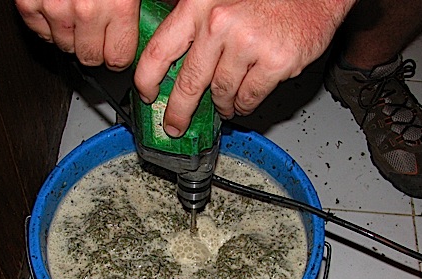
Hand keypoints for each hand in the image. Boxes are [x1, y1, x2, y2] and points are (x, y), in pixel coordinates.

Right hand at [15, 0, 139, 69]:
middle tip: (97, 30)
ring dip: (71, 36)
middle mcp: (87, 9)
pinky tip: (56, 9)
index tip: (117, 51)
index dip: (119, 56)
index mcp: (119, 3)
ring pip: (65, 47)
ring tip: (76, 14)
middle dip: (95, 49)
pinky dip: (46, 24)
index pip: (119, 58)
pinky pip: (39, 31)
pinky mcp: (29, 2)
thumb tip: (147, 33)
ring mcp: (55, 8)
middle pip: (91, 58)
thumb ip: (134, 10)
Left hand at [134, 0, 356, 136]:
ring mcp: (247, 44)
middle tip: (175, 124)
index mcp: (199, 4)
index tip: (148, 95)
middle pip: (189, 82)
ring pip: (221, 93)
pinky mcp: (273, 62)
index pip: (159, 51)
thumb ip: (196, 25)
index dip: (147, 80)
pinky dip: (244, 104)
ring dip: (221, 103)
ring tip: (225, 102)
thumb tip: (174, 62)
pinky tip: (244, 98)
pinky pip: (248, 98)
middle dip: (179, 111)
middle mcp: (219, 23)